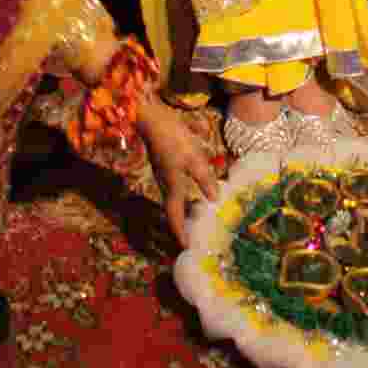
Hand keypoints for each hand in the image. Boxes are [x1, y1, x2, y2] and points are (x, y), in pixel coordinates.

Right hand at [141, 101, 218, 247]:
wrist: (153, 119)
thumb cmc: (175, 140)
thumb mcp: (195, 159)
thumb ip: (205, 180)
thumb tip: (214, 199)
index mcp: (173, 187)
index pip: (175, 217)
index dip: (180, 234)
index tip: (186, 247)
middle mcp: (165, 184)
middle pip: (173, 209)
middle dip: (182, 223)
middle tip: (193, 233)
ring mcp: (163, 173)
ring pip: (174, 197)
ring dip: (183, 208)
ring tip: (197, 214)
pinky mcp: (164, 163)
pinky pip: (174, 185)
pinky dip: (183, 193)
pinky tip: (194, 187)